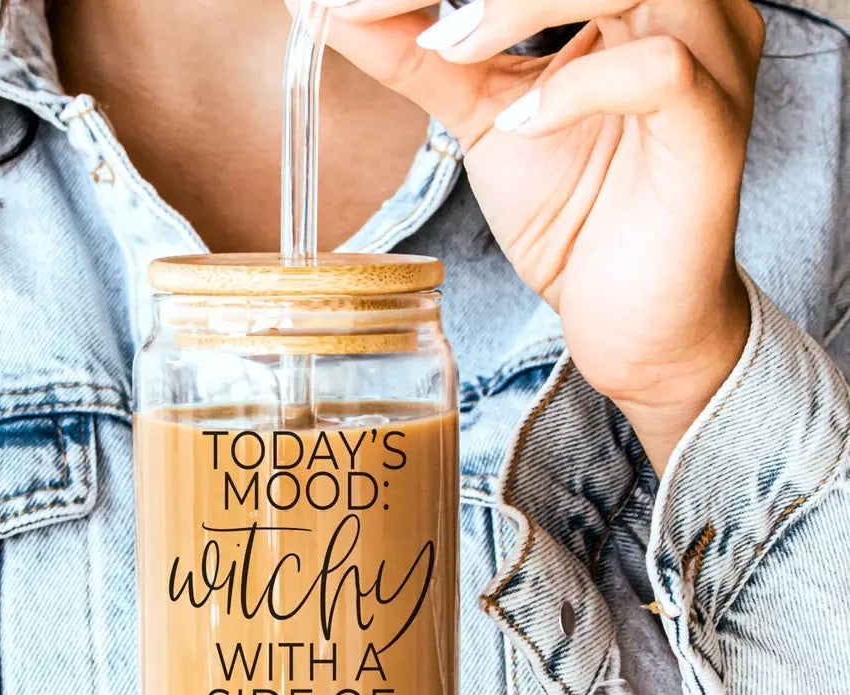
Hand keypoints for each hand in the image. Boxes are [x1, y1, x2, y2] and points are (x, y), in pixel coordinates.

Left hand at [300, 0, 762, 470]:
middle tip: (376, 5)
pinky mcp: (713, 128)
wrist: (625, 316)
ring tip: (450, 52)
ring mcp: (711, 60)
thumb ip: (422, 59)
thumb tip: (329, 8)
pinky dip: (576, 89)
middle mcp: (684, 6)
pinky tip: (524, 126)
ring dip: (520, 4)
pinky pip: (657, 71)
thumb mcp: (482, 120)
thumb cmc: (572, 216)